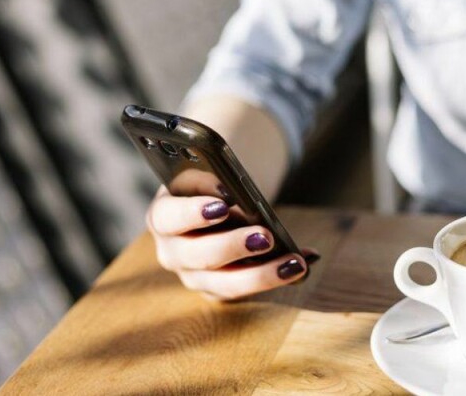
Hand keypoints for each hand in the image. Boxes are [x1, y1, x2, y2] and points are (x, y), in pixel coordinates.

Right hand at [146, 186, 317, 299]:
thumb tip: (237, 195)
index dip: (193, 214)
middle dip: (233, 246)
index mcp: (162, 217)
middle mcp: (172, 252)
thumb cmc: (209, 187)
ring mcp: (193, 276)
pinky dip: (276, 277)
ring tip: (295, 262)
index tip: (222, 207)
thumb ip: (215, 181)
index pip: (168, 217)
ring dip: (262, 274)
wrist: (213, 203)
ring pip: (225, 284)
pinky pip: (246, 290)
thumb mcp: (206, 175)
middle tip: (265, 236)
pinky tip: (304, 263)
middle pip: (198, 255)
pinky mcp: (216, 290)